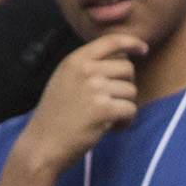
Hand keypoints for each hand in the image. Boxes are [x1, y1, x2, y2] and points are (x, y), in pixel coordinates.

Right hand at [16, 34, 143, 177]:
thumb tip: (122, 58)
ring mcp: (94, 89)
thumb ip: (87, 66)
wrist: (42, 144)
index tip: (143, 49)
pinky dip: (126, 122)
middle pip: (127, 68)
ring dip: (125, 107)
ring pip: (131, 91)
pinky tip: (112, 129)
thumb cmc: (55, 116)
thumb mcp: (64, 80)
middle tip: (112, 103)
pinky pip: (130, 110)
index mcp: (75, 60)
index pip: (111, 41)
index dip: (132, 42)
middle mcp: (85, 70)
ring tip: (108, 119)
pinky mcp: (103, 109)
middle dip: (126, 86)